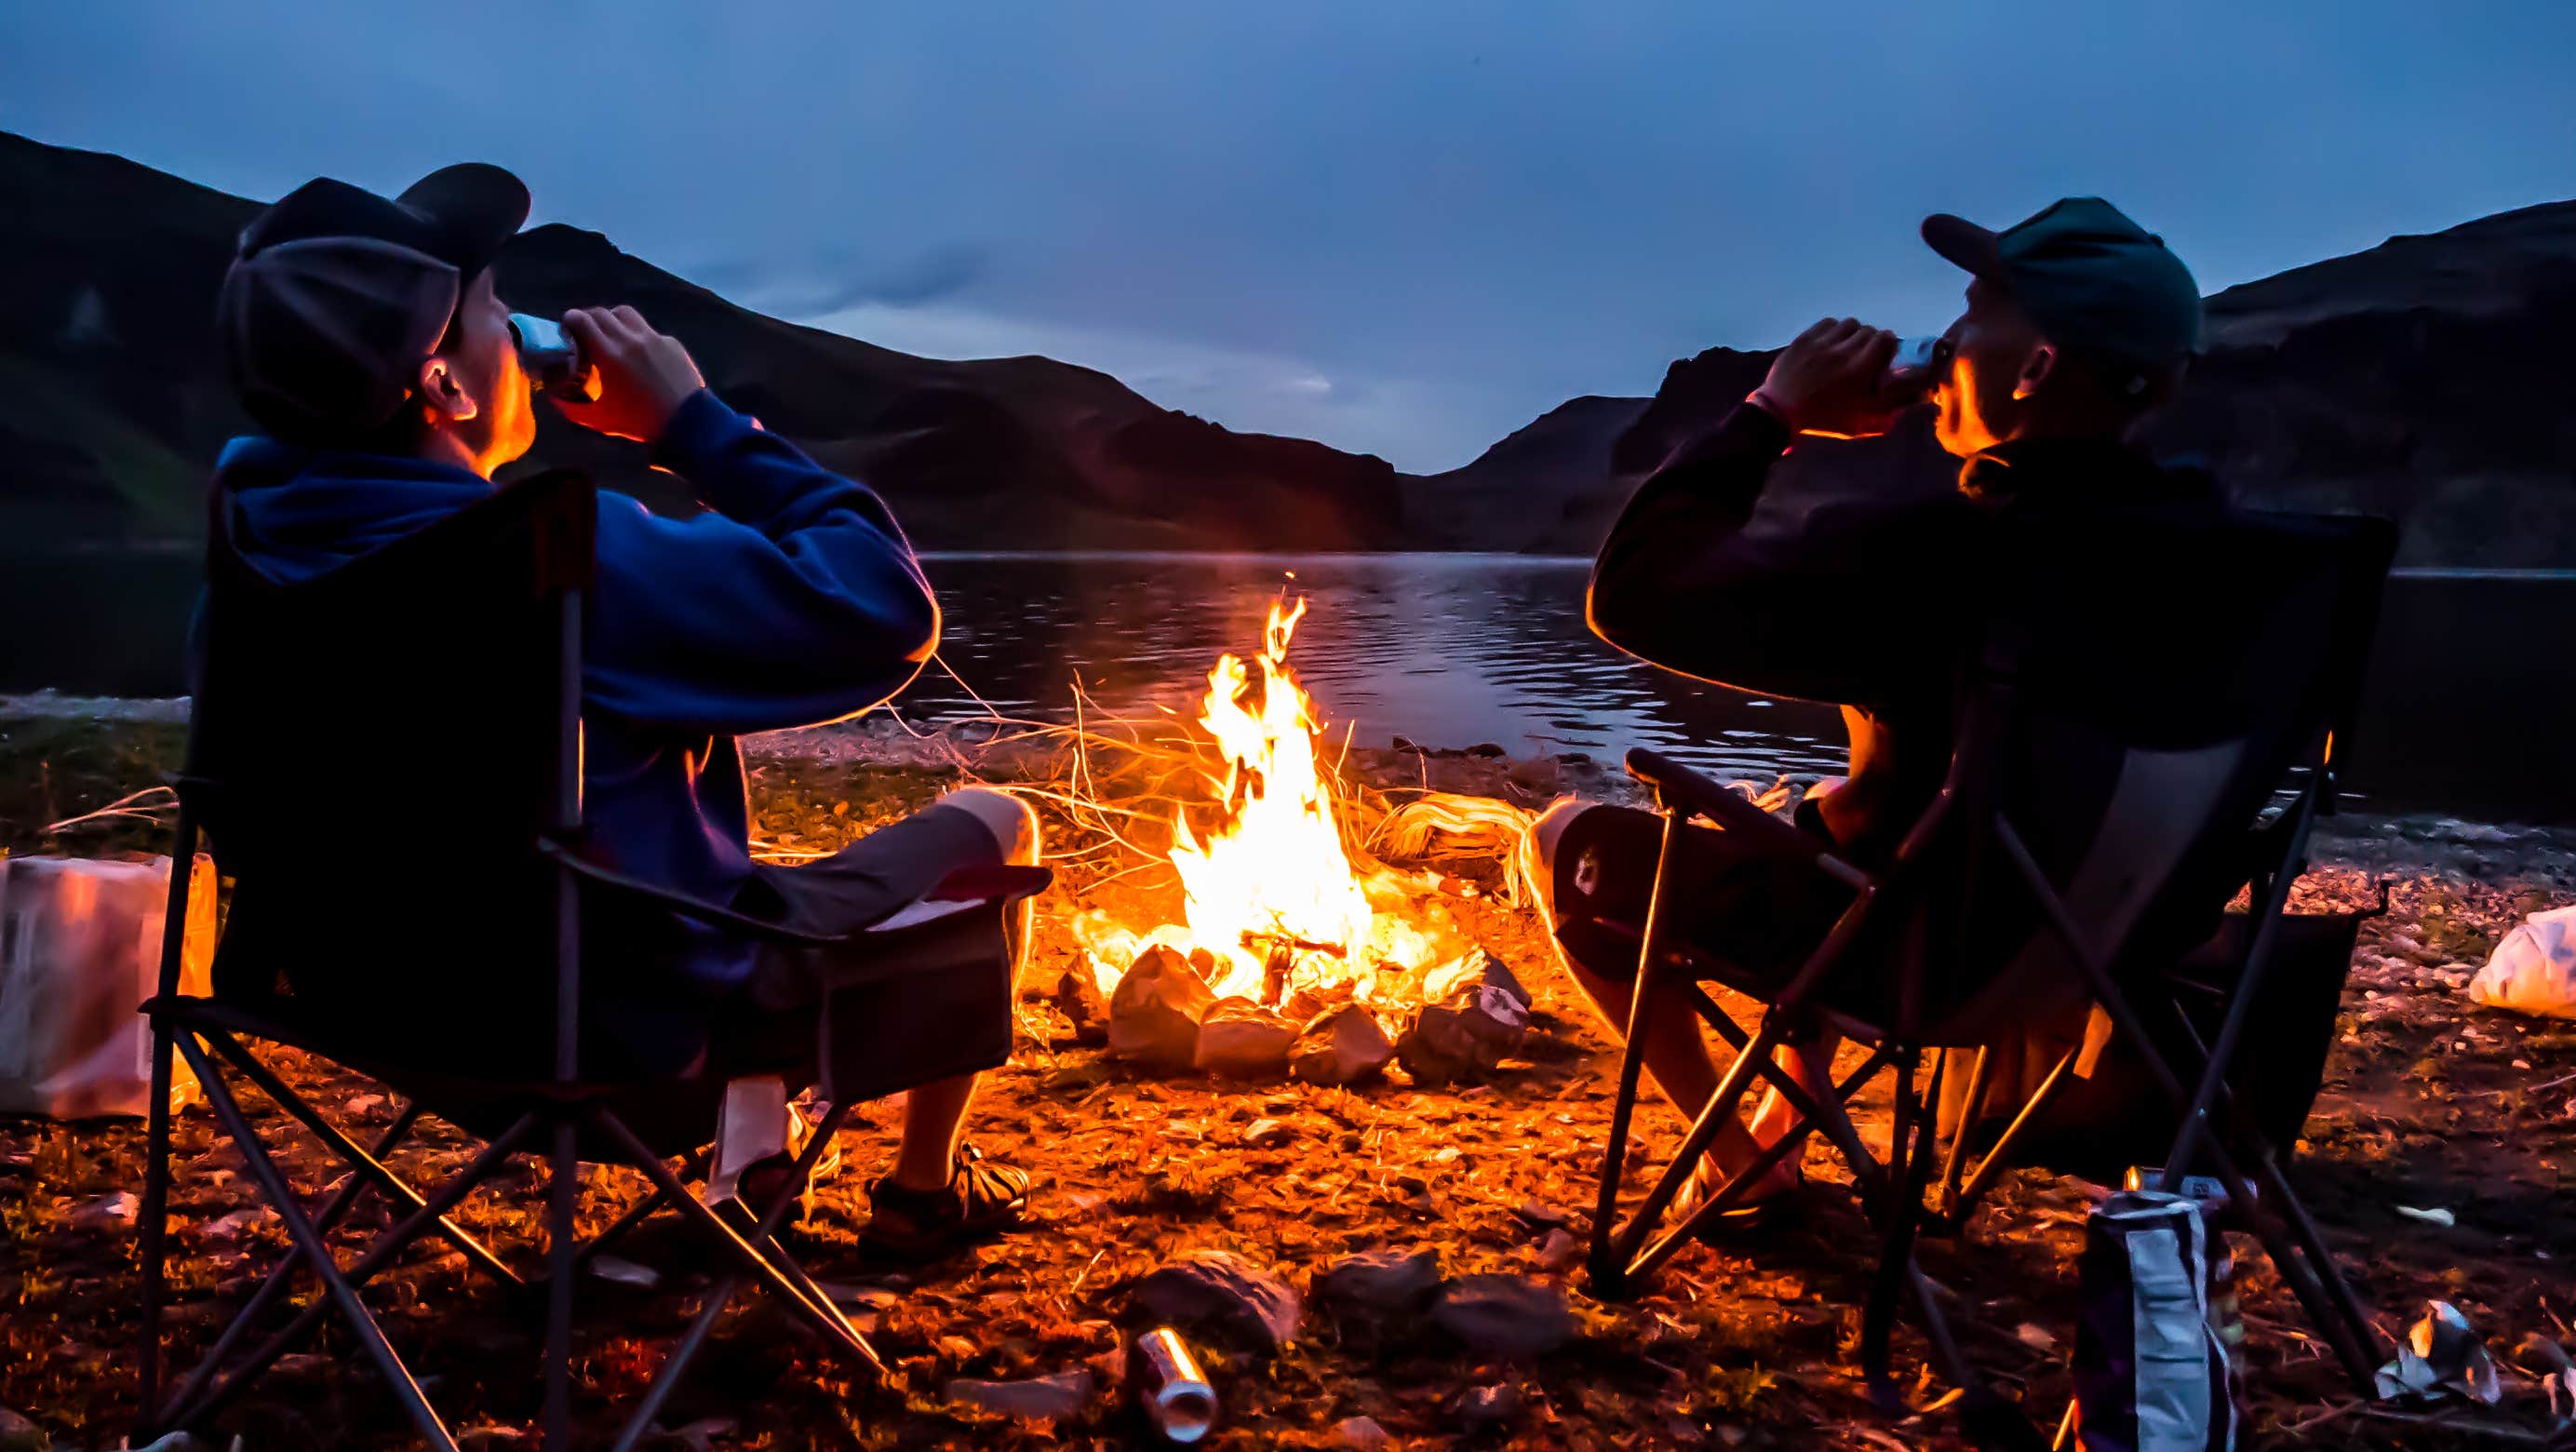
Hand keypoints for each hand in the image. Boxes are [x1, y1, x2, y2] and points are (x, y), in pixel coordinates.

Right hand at [551, 306, 706, 443]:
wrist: (688, 423)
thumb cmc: (640, 423)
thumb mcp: (599, 419)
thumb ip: (571, 407)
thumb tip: (555, 396)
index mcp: (609, 355)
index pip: (581, 320)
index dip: (570, 320)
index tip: (567, 328)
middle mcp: (630, 339)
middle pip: (601, 313)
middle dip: (588, 319)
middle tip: (585, 332)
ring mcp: (654, 338)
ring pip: (625, 313)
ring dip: (612, 319)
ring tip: (611, 335)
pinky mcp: (672, 343)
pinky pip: (648, 331)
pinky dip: (638, 336)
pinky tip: (640, 355)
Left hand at [1751, 317, 1903, 438]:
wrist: (1780, 415)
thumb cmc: (1822, 423)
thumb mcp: (1859, 424)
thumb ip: (1887, 413)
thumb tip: (1911, 401)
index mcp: (1859, 371)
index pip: (1886, 338)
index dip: (1888, 344)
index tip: (1884, 353)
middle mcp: (1842, 353)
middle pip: (1869, 330)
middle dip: (1871, 341)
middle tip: (1864, 354)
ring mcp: (1821, 344)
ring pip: (1849, 324)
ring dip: (1852, 334)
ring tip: (1846, 347)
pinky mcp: (1804, 339)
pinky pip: (1828, 323)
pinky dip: (1833, 330)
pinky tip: (1830, 343)